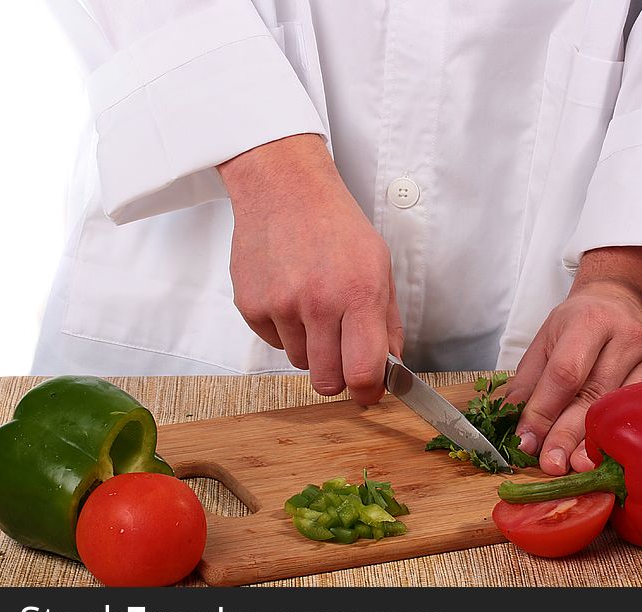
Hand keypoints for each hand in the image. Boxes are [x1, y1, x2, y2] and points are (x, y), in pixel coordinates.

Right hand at [218, 134, 403, 404]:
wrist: (285, 189)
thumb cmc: (336, 225)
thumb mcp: (379, 266)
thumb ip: (387, 323)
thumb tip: (390, 367)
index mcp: (359, 294)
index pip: (362, 372)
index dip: (367, 392)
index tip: (368, 392)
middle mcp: (318, 303)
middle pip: (327, 381)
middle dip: (339, 374)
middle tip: (341, 349)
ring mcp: (280, 306)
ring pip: (300, 363)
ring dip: (311, 347)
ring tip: (314, 306)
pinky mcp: (250, 306)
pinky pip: (274, 343)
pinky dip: (285, 330)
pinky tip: (290, 294)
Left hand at [504, 247, 641, 474]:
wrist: (628, 302)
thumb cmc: (582, 324)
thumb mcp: (547, 340)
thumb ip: (528, 382)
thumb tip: (518, 428)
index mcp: (589, 321)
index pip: (564, 373)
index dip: (544, 411)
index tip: (527, 441)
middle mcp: (628, 337)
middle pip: (595, 396)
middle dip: (568, 435)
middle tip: (550, 465)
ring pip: (623, 410)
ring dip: (597, 444)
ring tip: (576, 467)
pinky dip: (627, 439)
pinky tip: (609, 457)